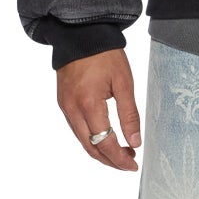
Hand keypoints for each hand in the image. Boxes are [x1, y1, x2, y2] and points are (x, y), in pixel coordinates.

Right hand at [55, 48, 140, 170]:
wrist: (80, 34)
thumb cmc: (104, 54)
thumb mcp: (123, 83)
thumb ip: (129, 114)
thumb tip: (135, 141)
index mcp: (88, 104)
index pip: (104, 142)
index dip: (119, 158)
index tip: (133, 164)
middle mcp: (72, 109)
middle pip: (90, 148)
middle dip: (110, 160)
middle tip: (129, 162)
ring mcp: (65, 107)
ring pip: (82, 141)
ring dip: (101, 151)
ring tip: (122, 151)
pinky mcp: (63, 103)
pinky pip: (77, 129)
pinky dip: (91, 139)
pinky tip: (105, 138)